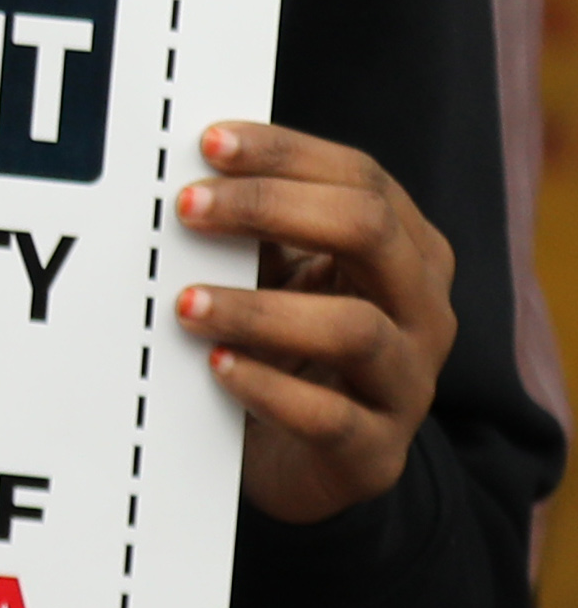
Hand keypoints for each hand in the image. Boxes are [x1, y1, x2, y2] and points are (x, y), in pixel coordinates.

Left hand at [172, 122, 454, 524]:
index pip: (362, 179)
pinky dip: (268, 389)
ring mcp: (408, 382)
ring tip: (185, 302)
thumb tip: (186, 174)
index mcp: (407, 250)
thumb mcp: (281, 280)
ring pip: (355, 329)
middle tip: (186, 209)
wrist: (310, 464)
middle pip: (369, 232)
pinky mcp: (375, 452)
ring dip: (260, 310)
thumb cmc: (290, 350)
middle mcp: (422, 308)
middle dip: (272, 209)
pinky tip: (214, 367)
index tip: (208, 143)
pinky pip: (330, 418)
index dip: (286, 155)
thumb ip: (256, 232)